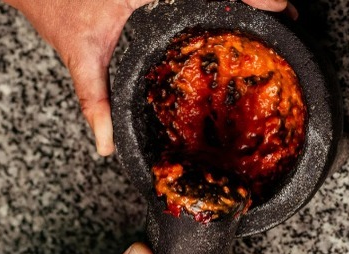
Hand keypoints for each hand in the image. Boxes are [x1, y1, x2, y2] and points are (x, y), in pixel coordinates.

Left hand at [4, 0, 294, 155]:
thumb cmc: (59, 11)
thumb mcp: (79, 55)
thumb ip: (95, 99)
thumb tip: (106, 144)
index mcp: (154, 3)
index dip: (252, 1)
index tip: (281, 9)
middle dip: (258, 1)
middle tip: (290, 18)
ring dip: (244, 1)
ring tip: (277, 15)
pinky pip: (194, 2)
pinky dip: (220, 5)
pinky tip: (238, 16)